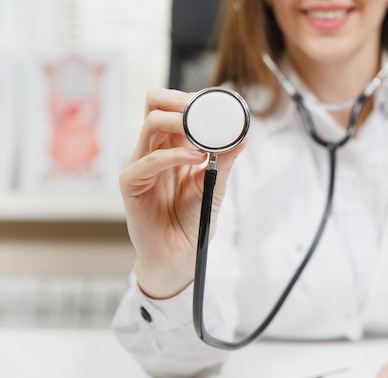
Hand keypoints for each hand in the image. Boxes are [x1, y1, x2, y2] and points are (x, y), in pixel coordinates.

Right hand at [119, 88, 246, 298]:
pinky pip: (148, 160)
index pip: (172, 107)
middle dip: (178, 99)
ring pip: (151, 124)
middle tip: (202, 109)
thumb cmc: (193, 220)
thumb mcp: (214, 185)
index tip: (215, 102)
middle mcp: (154, 150)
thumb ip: (223, 160)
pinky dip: (175, 155)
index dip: (190, 98)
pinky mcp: (131, 184)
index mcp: (172, 146)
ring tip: (202, 134)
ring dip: (179, 121)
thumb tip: (243, 136)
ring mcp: (141, 164)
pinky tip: (196, 158)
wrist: (180, 255)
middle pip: (154, 104)